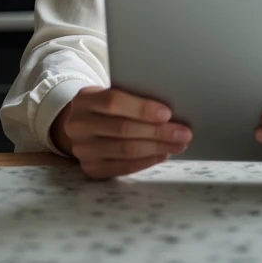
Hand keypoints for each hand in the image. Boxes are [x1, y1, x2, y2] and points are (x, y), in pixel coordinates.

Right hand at [52, 86, 191, 178]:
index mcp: (84, 99)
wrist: (80, 126)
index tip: (168, 113)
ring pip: (125, 150)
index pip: (114, 102)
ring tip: (178, 144)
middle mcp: (78, 125)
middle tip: (183, 133)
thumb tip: (169, 110)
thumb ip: (130, 98)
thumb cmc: (104, 108)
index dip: (142, 108)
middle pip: (123, 129)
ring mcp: (82, 149)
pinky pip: (123, 167)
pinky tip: (162, 154)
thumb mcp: (109, 94)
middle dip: (158, 132)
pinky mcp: (90, 168)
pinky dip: (147, 161)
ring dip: (157, 148)